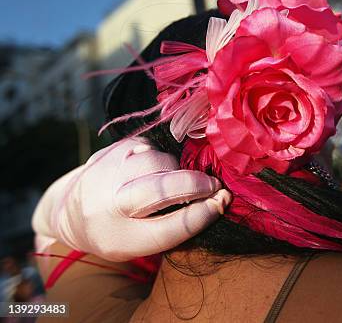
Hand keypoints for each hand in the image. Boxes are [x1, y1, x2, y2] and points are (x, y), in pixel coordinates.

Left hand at [32, 137, 230, 260]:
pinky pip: (147, 145)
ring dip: (176, 168)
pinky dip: (160, 155)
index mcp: (121, 240)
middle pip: (160, 190)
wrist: (71, 214)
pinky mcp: (108, 152)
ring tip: (176, 179)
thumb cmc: (120, 232)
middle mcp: (108, 207)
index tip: (223, 201)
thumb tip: (219, 199)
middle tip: (215, 186)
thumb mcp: (143, 243)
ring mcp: (105, 174)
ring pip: (156, 161)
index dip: (203, 214)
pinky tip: (156, 166)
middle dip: (195, 185)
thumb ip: (176, 225)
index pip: (170, 228)